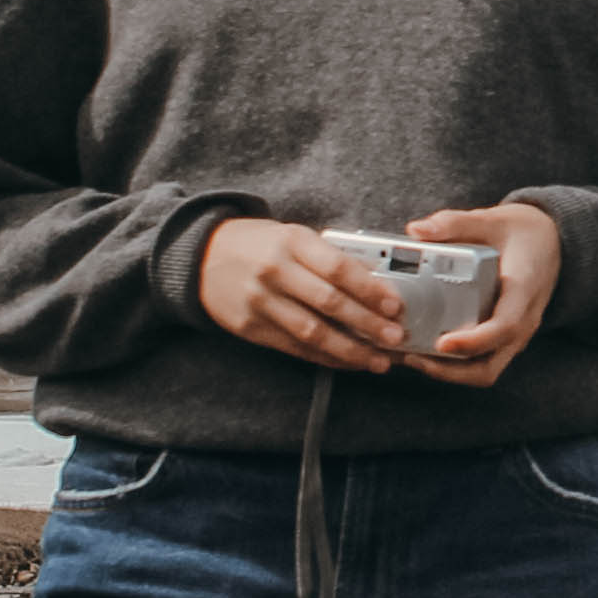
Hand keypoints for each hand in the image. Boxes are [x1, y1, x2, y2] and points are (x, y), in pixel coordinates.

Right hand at [197, 217, 408, 374]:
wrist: (202, 257)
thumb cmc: (260, 244)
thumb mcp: (293, 236)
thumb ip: (328, 256)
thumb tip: (377, 282)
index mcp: (292, 242)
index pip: (338, 268)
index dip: (369, 289)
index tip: (395, 305)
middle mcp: (275, 272)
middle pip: (329, 303)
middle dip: (367, 324)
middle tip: (395, 337)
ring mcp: (260, 302)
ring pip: (312, 333)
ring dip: (350, 350)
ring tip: (378, 360)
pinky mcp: (251, 328)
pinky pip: (295, 348)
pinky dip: (325, 357)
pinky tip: (348, 361)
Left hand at [397, 201, 561, 388]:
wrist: (555, 242)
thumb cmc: (524, 232)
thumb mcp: (494, 219)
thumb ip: (455, 223)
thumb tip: (415, 230)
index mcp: (523, 289)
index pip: (505, 326)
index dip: (473, 341)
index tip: (442, 343)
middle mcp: (523, 319)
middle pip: (490, 365)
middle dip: (449, 371)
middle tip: (412, 357)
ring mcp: (515, 333)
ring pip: (484, 371)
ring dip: (448, 372)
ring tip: (411, 358)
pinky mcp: (504, 338)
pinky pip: (481, 362)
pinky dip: (453, 365)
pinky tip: (424, 350)